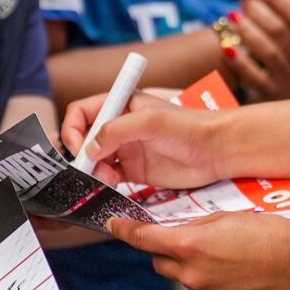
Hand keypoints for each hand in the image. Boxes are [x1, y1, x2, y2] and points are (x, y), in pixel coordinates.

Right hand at [62, 96, 224, 190]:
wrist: (216, 150)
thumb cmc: (189, 127)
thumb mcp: (150, 122)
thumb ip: (115, 131)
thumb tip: (89, 148)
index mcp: (121, 104)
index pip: (81, 112)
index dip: (73, 128)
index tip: (77, 146)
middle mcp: (120, 125)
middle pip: (84, 138)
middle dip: (81, 154)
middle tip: (88, 167)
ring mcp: (126, 148)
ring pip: (94, 160)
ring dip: (92, 170)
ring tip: (105, 178)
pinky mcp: (135, 170)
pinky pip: (108, 176)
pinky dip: (103, 182)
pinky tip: (112, 185)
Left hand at [108, 213, 289, 289]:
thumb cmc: (269, 232)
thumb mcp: (225, 215)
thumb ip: (194, 224)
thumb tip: (178, 229)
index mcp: (190, 246)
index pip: (144, 239)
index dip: (125, 230)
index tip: (115, 225)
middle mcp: (192, 274)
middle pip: (160, 261)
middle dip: (165, 249)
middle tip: (184, 236)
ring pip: (183, 276)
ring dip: (190, 265)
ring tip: (221, 252)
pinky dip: (209, 279)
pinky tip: (232, 268)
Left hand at [229, 0, 289, 102]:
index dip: (280, 0)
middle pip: (280, 32)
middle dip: (259, 13)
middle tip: (246, 1)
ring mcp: (289, 79)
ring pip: (265, 51)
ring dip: (247, 31)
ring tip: (233, 15)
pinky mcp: (271, 93)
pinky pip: (252, 75)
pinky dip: (238, 61)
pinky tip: (226, 46)